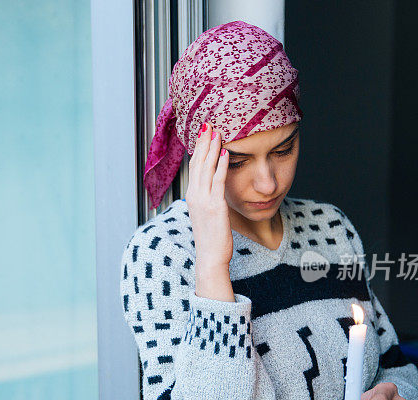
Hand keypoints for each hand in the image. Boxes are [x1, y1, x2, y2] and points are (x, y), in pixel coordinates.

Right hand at [185, 123, 231, 270]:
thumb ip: (208, 198)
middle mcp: (194, 196)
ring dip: (212, 148)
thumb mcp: (206, 214)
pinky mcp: (215, 206)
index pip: (194, 167)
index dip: (199, 148)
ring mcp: (203, 200)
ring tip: (218, 131)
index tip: (204, 133)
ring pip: (206, 168)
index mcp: (191, 196)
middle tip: (209, 123)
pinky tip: (226, 152)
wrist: (210, 257)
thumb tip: (214, 187)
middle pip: (198, 162)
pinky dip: (221, 165)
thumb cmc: (211, 238)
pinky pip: (218, 181)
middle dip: (203, 142)